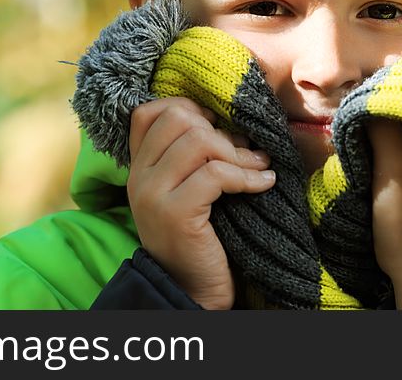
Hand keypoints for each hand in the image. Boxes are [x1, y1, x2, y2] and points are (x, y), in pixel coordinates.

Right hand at [127, 97, 274, 309]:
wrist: (191, 292)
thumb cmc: (198, 238)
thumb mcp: (188, 190)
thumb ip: (194, 158)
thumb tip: (234, 122)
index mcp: (138, 167)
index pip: (148, 112)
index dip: (188, 109)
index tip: (216, 128)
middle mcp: (138, 176)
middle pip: (178, 117)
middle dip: (218, 129)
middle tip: (242, 152)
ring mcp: (152, 193)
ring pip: (199, 140)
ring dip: (237, 152)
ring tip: (257, 167)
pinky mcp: (175, 212)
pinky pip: (215, 173)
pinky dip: (247, 176)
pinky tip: (263, 184)